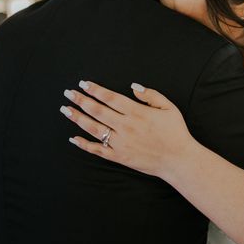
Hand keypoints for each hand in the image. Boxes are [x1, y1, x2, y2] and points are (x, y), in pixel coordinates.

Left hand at [62, 81, 194, 178]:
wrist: (178, 159)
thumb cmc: (175, 132)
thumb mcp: (169, 107)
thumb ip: (151, 95)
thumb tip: (133, 87)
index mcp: (137, 112)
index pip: (110, 97)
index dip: (95, 90)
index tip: (83, 83)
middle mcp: (125, 126)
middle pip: (97, 110)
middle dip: (81, 100)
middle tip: (68, 93)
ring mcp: (121, 143)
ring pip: (94, 128)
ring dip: (78, 118)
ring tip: (66, 110)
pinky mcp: (119, 157)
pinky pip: (98, 150)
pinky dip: (84, 144)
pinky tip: (73, 138)